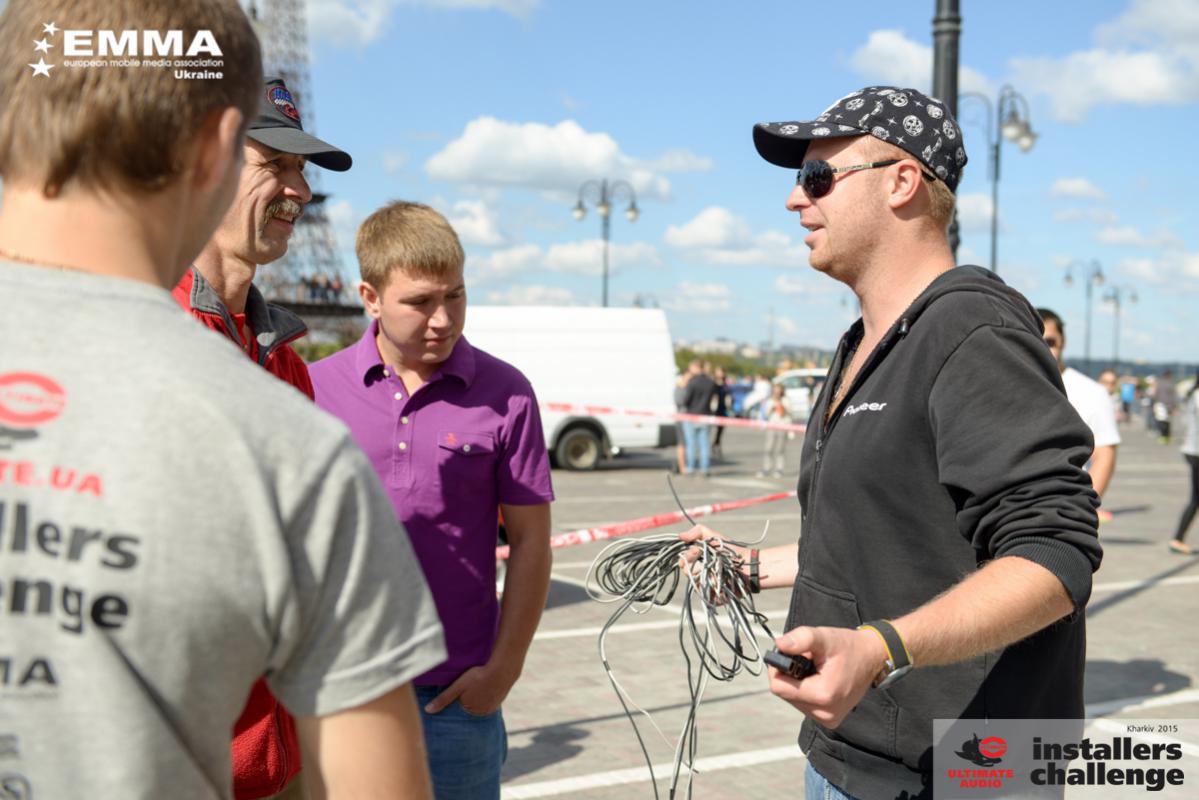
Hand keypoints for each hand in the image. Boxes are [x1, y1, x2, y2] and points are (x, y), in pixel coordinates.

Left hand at [423, 663, 514, 716]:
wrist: (503, 669)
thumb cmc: (478, 676)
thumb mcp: (458, 686)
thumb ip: (443, 699)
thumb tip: (427, 711)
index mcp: (470, 710)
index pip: (460, 706)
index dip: (459, 696)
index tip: (461, 688)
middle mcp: (481, 713)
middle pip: (470, 706)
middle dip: (469, 698)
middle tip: (472, 684)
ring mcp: (492, 707)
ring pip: (481, 703)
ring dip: (479, 697)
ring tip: (479, 684)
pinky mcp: (500, 701)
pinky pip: (490, 700)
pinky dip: (488, 695)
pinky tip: (487, 685)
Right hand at [678, 524, 749, 603]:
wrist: (747, 565)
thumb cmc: (731, 550)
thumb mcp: (714, 536)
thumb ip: (697, 532)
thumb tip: (680, 535)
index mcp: (696, 561)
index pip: (682, 561)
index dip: (688, 556)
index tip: (696, 551)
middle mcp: (698, 573)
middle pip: (687, 573)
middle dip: (696, 566)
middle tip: (708, 561)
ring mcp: (705, 586)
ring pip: (696, 584)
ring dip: (707, 576)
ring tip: (719, 572)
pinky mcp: (713, 597)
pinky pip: (707, 597)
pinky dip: (714, 591)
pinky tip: (722, 583)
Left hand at [767, 625, 887, 728]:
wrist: (872, 658)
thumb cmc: (850, 647)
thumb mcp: (824, 638)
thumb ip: (801, 639)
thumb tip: (779, 644)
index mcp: (823, 695)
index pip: (779, 687)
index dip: (777, 668)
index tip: (787, 655)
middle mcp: (825, 713)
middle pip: (785, 694)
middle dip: (790, 675)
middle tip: (806, 660)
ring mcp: (828, 718)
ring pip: (793, 700)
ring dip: (798, 682)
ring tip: (815, 669)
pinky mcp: (829, 719)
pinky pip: (804, 704)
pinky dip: (806, 690)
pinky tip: (818, 679)